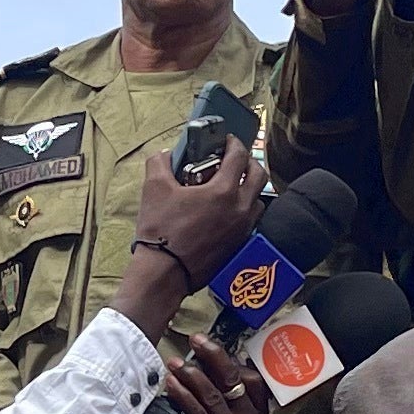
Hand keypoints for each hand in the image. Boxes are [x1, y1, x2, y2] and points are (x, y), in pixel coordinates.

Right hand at [128, 137, 266, 289]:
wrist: (165, 273)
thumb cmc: (160, 231)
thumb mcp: (154, 189)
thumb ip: (159, 163)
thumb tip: (164, 155)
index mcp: (223, 191)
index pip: (239, 156)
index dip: (233, 143)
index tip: (226, 141)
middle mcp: (240, 209)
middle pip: (259, 175)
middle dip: (248, 162)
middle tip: (234, 159)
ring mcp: (242, 229)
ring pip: (258, 199)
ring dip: (249, 187)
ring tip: (232, 185)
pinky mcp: (239, 245)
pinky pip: (251, 220)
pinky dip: (244, 209)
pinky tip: (226, 210)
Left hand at [144, 335, 272, 413]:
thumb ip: (218, 394)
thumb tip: (204, 357)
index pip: (253, 379)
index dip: (231, 359)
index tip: (209, 344)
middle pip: (235, 381)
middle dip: (214, 356)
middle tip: (196, 340)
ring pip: (214, 394)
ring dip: (192, 374)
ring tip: (175, 363)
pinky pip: (198, 411)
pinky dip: (183, 394)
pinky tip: (171, 384)